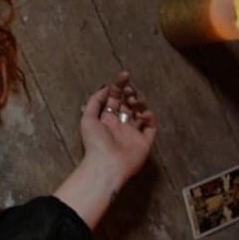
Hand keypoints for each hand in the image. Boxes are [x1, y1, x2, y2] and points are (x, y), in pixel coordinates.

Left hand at [80, 70, 157, 189]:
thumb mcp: (88, 118)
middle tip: (129, 90)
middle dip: (130, 94)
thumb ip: (95, 101)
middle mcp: (120, 125)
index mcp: (106, 119)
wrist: (107, 165)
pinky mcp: (144, 142)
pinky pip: (151, 127)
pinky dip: (149, 118)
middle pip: (127, 104)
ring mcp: (133, 133)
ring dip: (139, 104)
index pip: (114, 98)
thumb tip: (106, 87)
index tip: (124, 75)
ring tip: (133, 103)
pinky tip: (142, 115)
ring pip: (140, 112)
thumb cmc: (95, 143)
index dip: (118, 86)